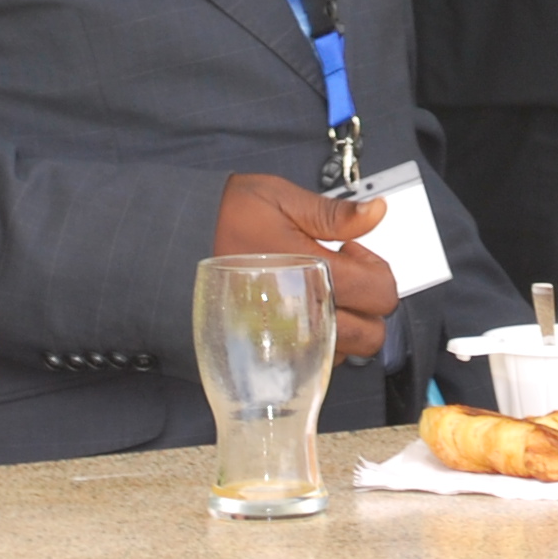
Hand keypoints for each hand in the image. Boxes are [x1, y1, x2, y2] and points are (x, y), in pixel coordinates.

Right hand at [214, 173, 392, 360]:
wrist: (178, 242)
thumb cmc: (227, 217)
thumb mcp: (281, 199)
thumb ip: (333, 213)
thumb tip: (376, 213)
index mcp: (312, 272)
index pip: (379, 292)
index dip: (376, 269)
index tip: (351, 253)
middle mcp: (302, 312)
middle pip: (372, 334)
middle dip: (370, 305)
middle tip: (344, 276)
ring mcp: (287, 337)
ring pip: (348, 351)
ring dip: (349, 324)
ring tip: (322, 293)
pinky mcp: (273, 350)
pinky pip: (318, 359)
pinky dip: (325, 340)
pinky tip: (307, 310)